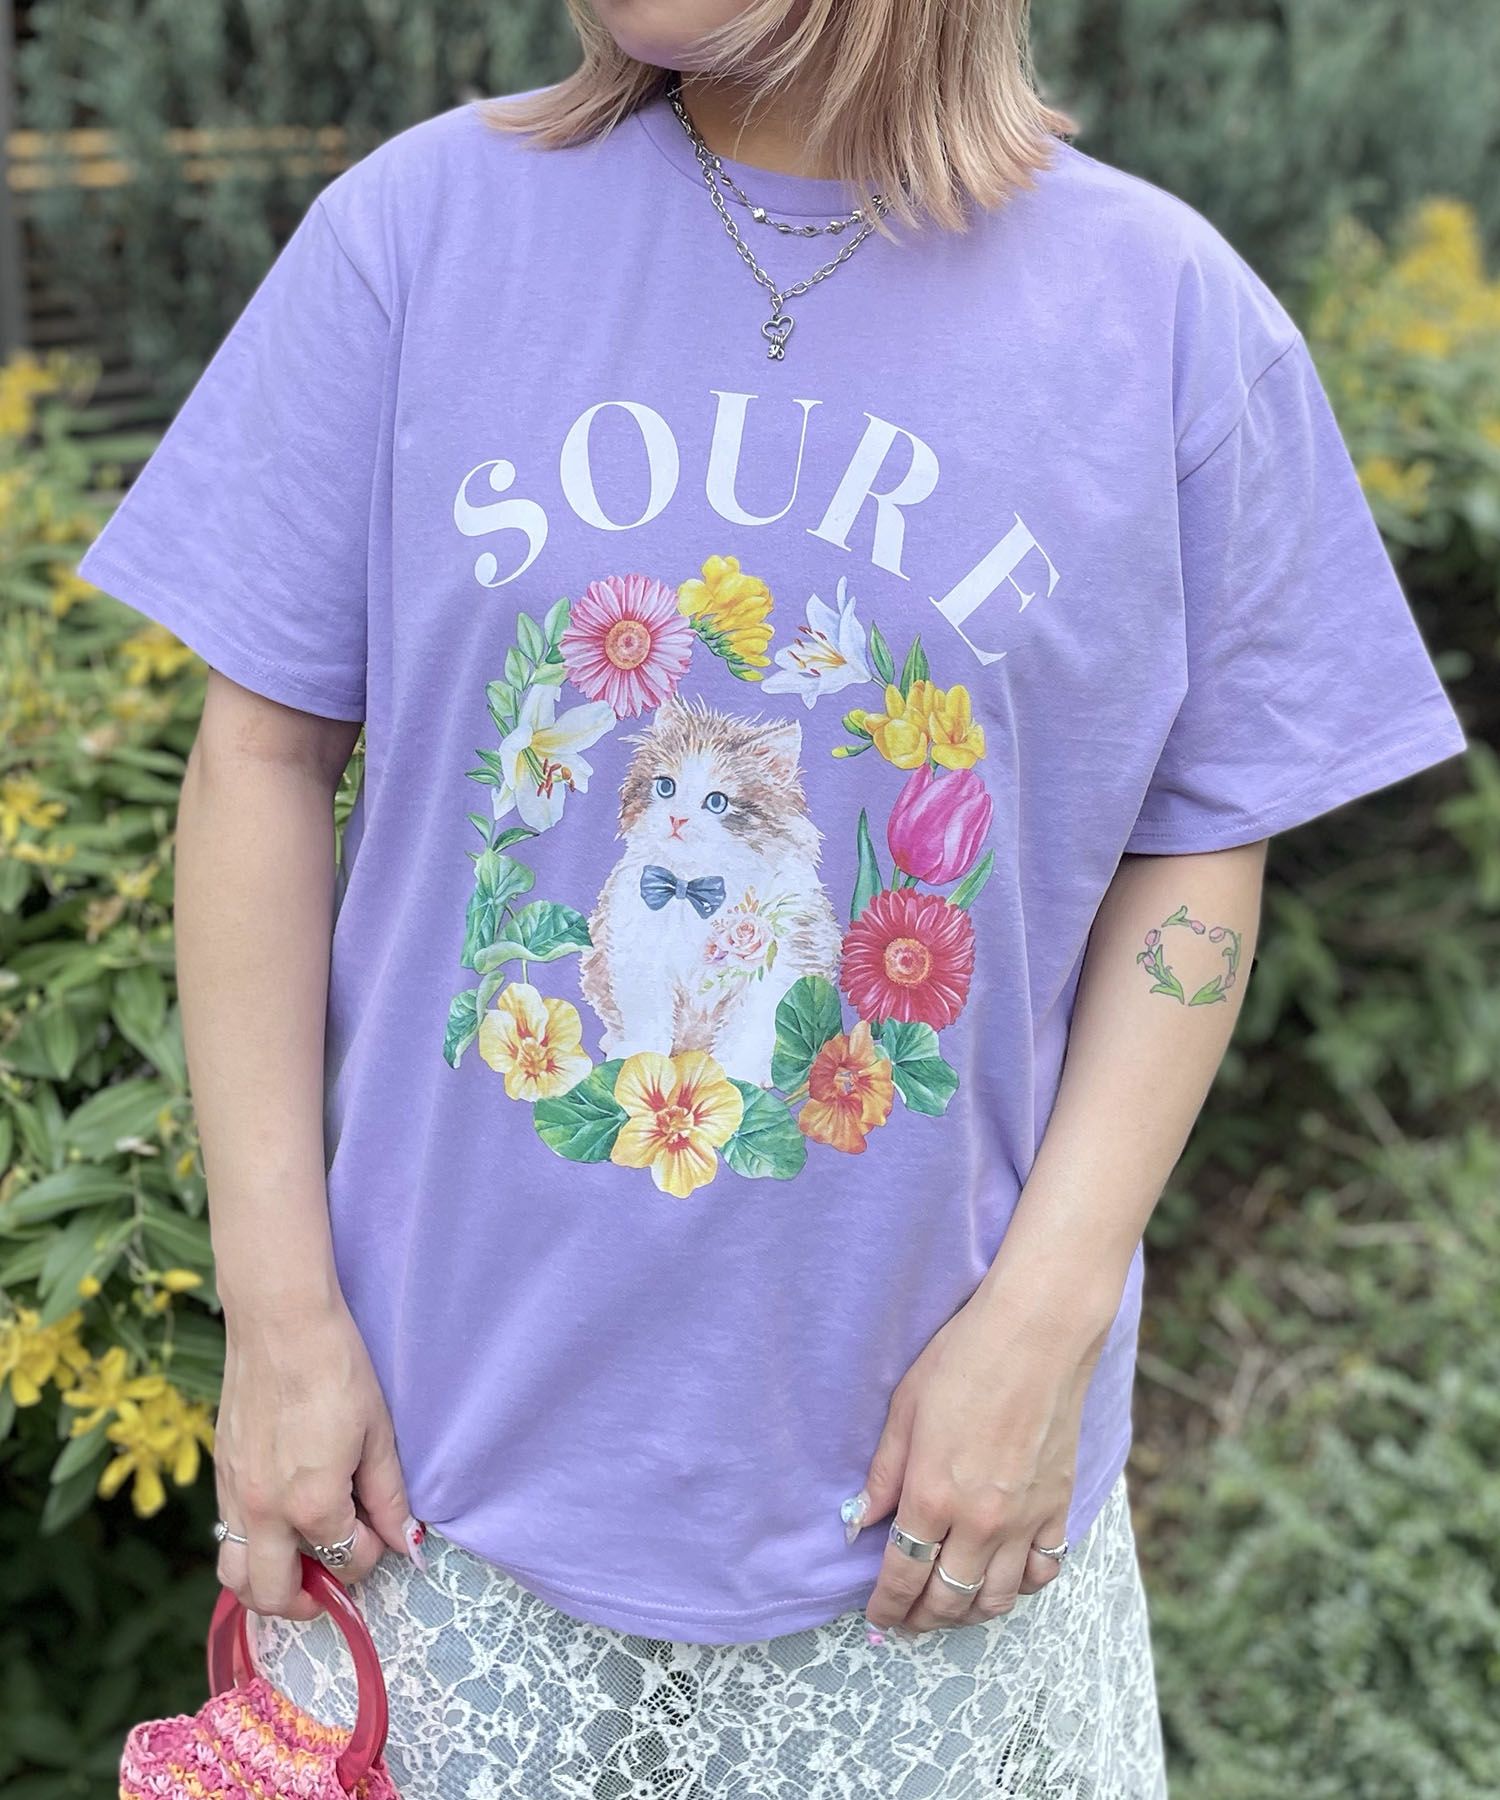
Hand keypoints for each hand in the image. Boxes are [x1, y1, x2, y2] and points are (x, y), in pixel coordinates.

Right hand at [213, 1295, 416, 1619]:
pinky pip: (226, 1535)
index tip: (380, 1534)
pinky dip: (251, 1547)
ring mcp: (233, 1495)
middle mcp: (264, 1511)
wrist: (280, 1324)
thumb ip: (387, 1496)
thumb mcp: (377, 1434)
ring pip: (234, 1576)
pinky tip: (280, 1521)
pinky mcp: (220, 1473)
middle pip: (272, 1596)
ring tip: (299, 1566)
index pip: (345, 1562)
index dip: (370, 1555)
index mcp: (311, 1503)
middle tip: (333, 1582)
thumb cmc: (337, 1370)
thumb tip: (404, 1541)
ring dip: (266, 1585)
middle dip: (307, 1602)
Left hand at [853, 1283, 1111, 1635]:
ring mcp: (1023, 1519)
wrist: (1036, 1336)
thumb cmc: (962, 1360)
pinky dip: (1020, 1586)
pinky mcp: (1057, 1507)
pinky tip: (1002, 1577)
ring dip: (968, 1614)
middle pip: (947, 1599)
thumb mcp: (904, 1409)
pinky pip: (1041, 1571)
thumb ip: (883, 1474)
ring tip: (950, 1607)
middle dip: (922, 1618)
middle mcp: (978, 1520)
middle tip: (908, 1620)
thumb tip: (860, 1522)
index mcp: (931, 1496)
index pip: (902, 1576)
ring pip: (995, 1599)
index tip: (878, 1618)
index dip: (887, 1607)